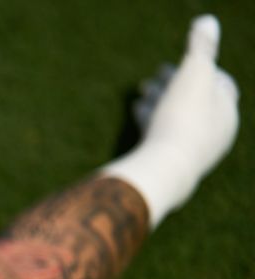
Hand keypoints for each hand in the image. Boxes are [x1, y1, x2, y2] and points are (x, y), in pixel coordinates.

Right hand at [103, 15, 239, 226]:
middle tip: (156, 73)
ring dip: (160, 101)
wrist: (164, 169)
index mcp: (228, 114)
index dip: (202, 68)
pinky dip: (151, 119)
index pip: (222, 85)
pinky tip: (137, 111)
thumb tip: (207, 21)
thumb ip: (201, 47)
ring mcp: (191, 153)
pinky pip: (161, 136)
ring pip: (176, 119)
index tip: (183, 61)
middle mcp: (215, 136)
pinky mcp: (169, 165)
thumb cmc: (183, 119)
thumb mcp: (194, 73)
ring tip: (142, 91)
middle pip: (196, 102)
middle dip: (176, 85)